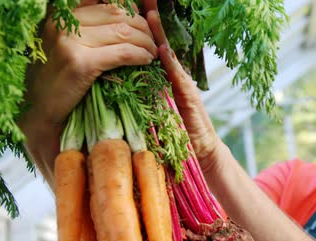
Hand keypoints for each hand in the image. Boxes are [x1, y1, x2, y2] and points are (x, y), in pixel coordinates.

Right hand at [20, 0, 156, 133]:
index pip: (106, 2)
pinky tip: (146, 61)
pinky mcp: (81, 63)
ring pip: (124, 32)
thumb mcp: (68, 45)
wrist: (39, 111)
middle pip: (118, 14)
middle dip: (143, 27)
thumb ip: (89, 29)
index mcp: (61, 15)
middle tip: (152, 41)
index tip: (143, 25)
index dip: (130, 10)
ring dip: (146, 42)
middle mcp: (63, 23)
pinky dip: (140, 55)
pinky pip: (123, 53)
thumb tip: (127, 18)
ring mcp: (70, 42)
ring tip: (152, 52)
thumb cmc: (57, 80)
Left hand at [146, 8, 223, 171]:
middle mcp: (175, 77)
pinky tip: (162, 50)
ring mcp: (184, 85)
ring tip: (150, 14)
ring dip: (160, 35)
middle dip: (151, 21)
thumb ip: (140, 91)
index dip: (141, 27)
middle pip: (161, 43)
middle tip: (143, 0)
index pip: (150, 46)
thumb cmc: (175, 133)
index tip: (132, 7)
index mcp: (164, 77)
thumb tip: (114, 78)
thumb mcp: (152, 108)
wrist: (201, 151)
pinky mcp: (190, 99)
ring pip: (171, 56)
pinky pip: (179, 79)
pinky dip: (171, 64)